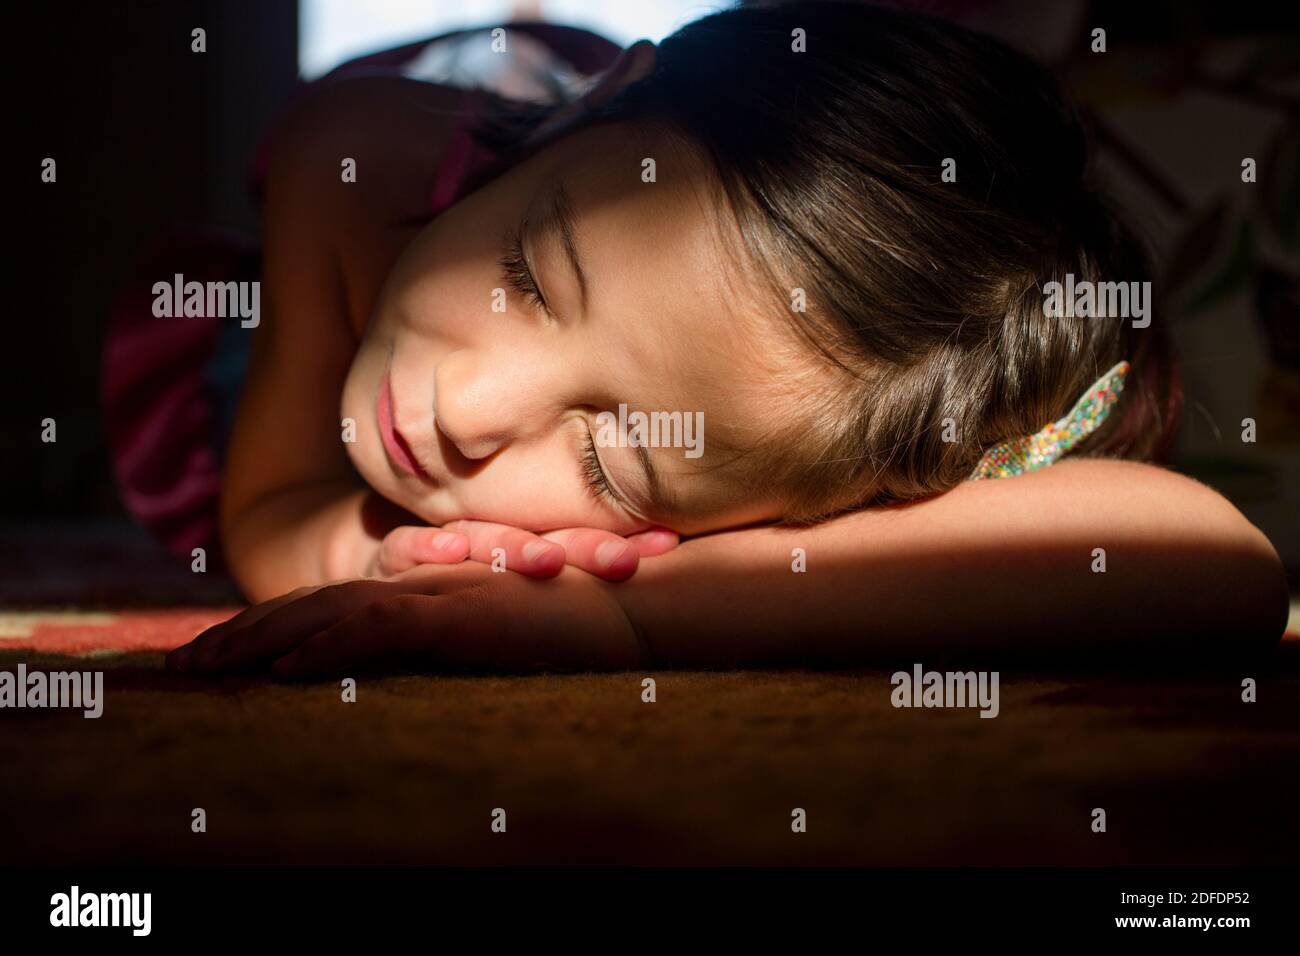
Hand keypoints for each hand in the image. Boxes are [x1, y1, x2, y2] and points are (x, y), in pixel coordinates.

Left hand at [166, 562, 644, 677]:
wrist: (627, 605)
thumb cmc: (567, 623)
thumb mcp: (492, 632)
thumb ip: (444, 634)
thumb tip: (398, 659)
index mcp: (418, 592)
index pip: (329, 607)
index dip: (269, 628)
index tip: (220, 655)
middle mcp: (416, 588)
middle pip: (311, 607)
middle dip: (240, 636)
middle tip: (182, 664)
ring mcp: (435, 598)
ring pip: (329, 614)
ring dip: (260, 642)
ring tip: (204, 667)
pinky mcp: (458, 616)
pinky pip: (379, 629)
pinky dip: (329, 648)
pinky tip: (286, 671)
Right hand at [369, 520, 677, 581]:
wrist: (376, 591)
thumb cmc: (460, 599)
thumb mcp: (515, 607)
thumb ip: (572, 606)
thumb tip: (654, 630)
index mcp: (526, 549)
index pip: (579, 539)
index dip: (622, 538)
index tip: (668, 543)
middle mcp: (486, 542)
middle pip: (539, 537)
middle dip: (582, 545)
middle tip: (624, 560)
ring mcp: (440, 548)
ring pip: (478, 539)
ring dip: (510, 547)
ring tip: (545, 562)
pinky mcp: (388, 560)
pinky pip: (404, 548)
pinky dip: (424, 549)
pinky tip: (448, 553)